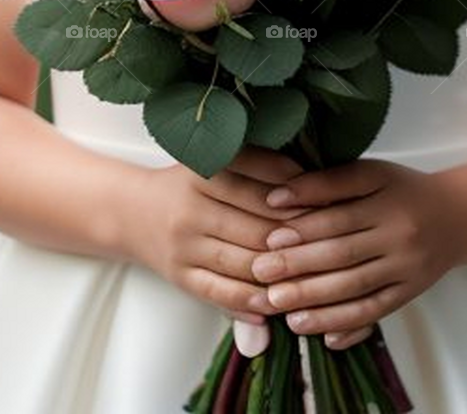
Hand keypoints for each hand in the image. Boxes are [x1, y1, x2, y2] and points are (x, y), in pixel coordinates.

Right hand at [128, 146, 314, 327]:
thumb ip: (258, 167)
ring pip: (244, 262)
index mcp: (203, 169)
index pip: (259, 178)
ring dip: (281, 272)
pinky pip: (222, 292)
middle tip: (332, 243)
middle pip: (257, 224)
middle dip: (297, 236)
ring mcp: (185, 244)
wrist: (133, 212)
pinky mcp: (180, 275)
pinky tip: (277, 303)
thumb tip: (309, 175)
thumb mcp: (215, 162)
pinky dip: (253, 301)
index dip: (296, 189)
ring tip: (314, 276)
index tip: (327, 198)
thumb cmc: (190, 184)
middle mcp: (191, 205)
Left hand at [249, 159, 466, 348]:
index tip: (269, 239)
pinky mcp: (410, 294)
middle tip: (262, 276)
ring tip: (280, 308)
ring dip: (316, 301)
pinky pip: (376, 313)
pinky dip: (347, 325)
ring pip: (357, 289)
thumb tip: (278, 197)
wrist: (459, 215)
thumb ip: (327, 182)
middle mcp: (398, 236)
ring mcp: (406, 269)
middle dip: (299, 268)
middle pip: (343, 255)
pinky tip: (319, 333)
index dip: (302, 229)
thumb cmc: (403, 189)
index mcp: (385, 199)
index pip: (338, 217)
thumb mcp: (371, 173)